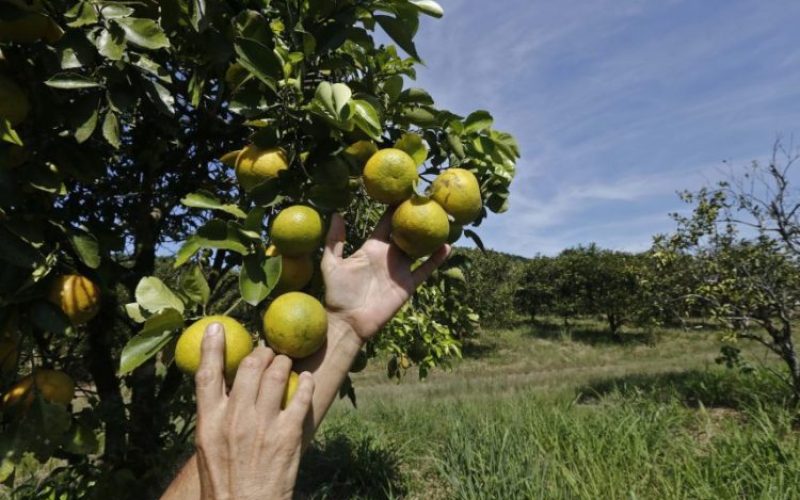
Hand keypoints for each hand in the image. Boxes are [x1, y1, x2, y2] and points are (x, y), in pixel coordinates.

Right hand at [194, 323, 313, 499]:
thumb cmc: (225, 483)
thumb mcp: (209, 448)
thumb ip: (216, 417)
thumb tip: (225, 391)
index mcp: (209, 422)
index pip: (207, 375)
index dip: (212, 347)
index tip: (217, 326)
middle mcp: (235, 419)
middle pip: (249, 367)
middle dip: (261, 352)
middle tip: (267, 351)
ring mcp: (263, 425)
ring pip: (277, 374)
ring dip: (284, 362)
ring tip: (287, 362)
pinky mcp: (288, 434)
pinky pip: (300, 397)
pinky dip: (305, 384)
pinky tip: (307, 380)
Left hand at [321, 210, 450, 339]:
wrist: (348, 322)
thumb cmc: (337, 293)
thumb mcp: (332, 263)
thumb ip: (334, 240)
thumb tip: (336, 213)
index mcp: (371, 247)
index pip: (386, 223)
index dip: (394, 208)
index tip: (403, 191)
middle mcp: (388, 255)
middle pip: (406, 231)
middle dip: (415, 216)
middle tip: (428, 198)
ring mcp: (400, 270)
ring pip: (419, 248)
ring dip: (430, 235)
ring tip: (444, 218)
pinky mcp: (408, 284)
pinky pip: (425, 269)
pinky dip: (436, 259)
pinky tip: (448, 246)